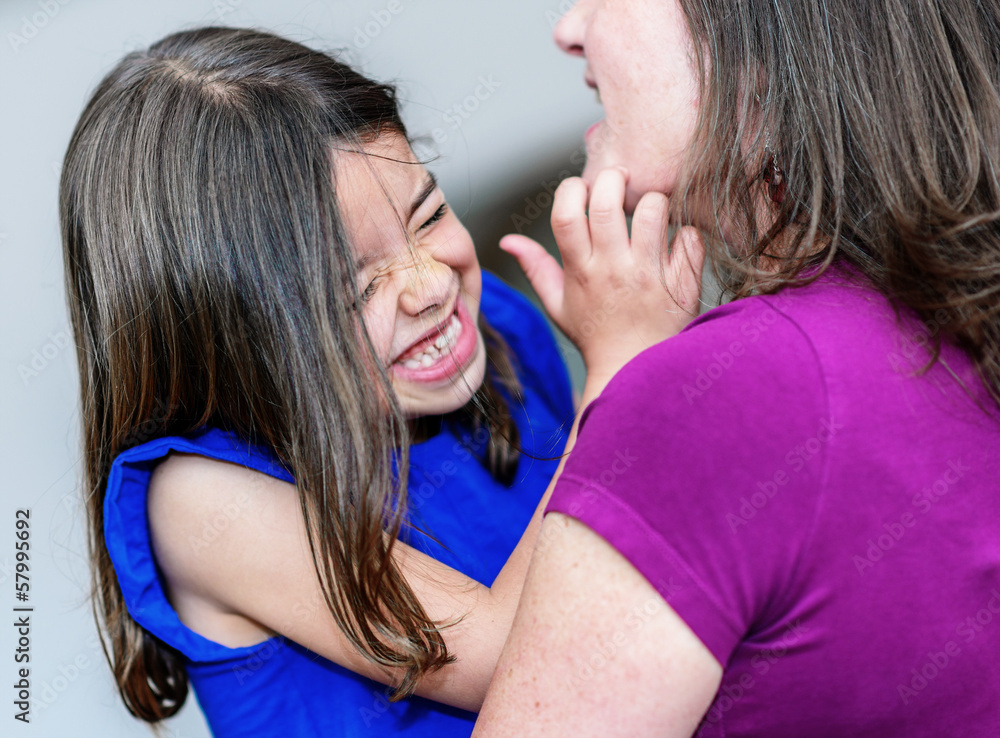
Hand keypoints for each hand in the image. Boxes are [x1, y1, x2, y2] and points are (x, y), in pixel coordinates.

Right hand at [500, 167, 704, 385]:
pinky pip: (689, 237)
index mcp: (580, 270)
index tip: (582, 191)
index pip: (566, 214)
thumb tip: (508, 240)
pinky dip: (685, 235)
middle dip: (614, 180)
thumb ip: (535, 268)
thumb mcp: (557, 304)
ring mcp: (649, 275)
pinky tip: (676, 246)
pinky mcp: (681, 282)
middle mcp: (614, 269)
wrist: (635, 369)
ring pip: (655, 210)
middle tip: (621, 182)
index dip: (571, 190)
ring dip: (654, 202)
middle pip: (608, 202)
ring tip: (652, 212)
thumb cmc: (595, 335)